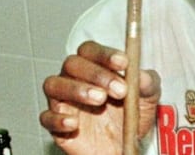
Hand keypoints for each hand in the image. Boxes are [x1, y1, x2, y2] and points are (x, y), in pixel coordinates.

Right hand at [40, 41, 160, 154]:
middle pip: (72, 64)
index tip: (123, 62)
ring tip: (99, 100)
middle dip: (96, 73)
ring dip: (75, 89)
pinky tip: (74, 123)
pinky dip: (57, 118)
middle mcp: (74, 79)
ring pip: (53, 85)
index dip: (105, 54)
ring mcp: (63, 101)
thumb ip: (148, 84)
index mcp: (94, 67)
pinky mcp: (56, 125)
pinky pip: (46, 117)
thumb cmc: (130, 117)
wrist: (125, 149)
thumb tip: (143, 75)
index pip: (91, 50)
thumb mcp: (147, 99)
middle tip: (119, 89)